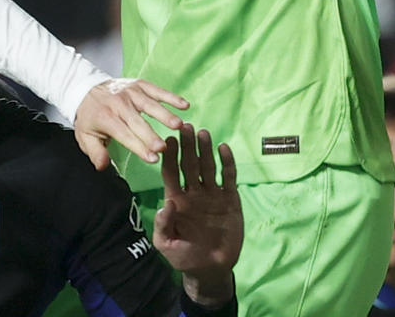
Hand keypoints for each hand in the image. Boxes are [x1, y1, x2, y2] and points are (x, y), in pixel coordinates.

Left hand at [72, 77, 188, 168]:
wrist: (86, 89)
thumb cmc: (91, 118)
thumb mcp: (85, 136)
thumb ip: (95, 152)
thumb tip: (103, 166)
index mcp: (106, 118)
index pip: (124, 134)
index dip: (138, 147)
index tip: (153, 159)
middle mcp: (118, 104)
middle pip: (137, 121)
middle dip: (150, 135)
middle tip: (164, 147)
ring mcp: (130, 92)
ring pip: (149, 104)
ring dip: (164, 114)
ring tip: (179, 125)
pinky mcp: (139, 85)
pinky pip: (156, 90)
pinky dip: (171, 97)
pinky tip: (184, 105)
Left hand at [152, 125, 241, 303]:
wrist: (211, 269)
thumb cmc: (184, 256)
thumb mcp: (167, 244)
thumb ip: (164, 225)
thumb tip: (167, 206)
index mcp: (175, 199)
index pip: (171, 172)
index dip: (170, 157)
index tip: (168, 140)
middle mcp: (193, 192)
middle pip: (189, 164)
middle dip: (187, 146)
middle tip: (185, 126)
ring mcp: (212, 195)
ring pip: (207, 167)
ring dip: (205, 150)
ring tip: (203, 132)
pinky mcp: (230, 200)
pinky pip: (228, 178)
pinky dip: (227, 163)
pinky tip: (224, 148)